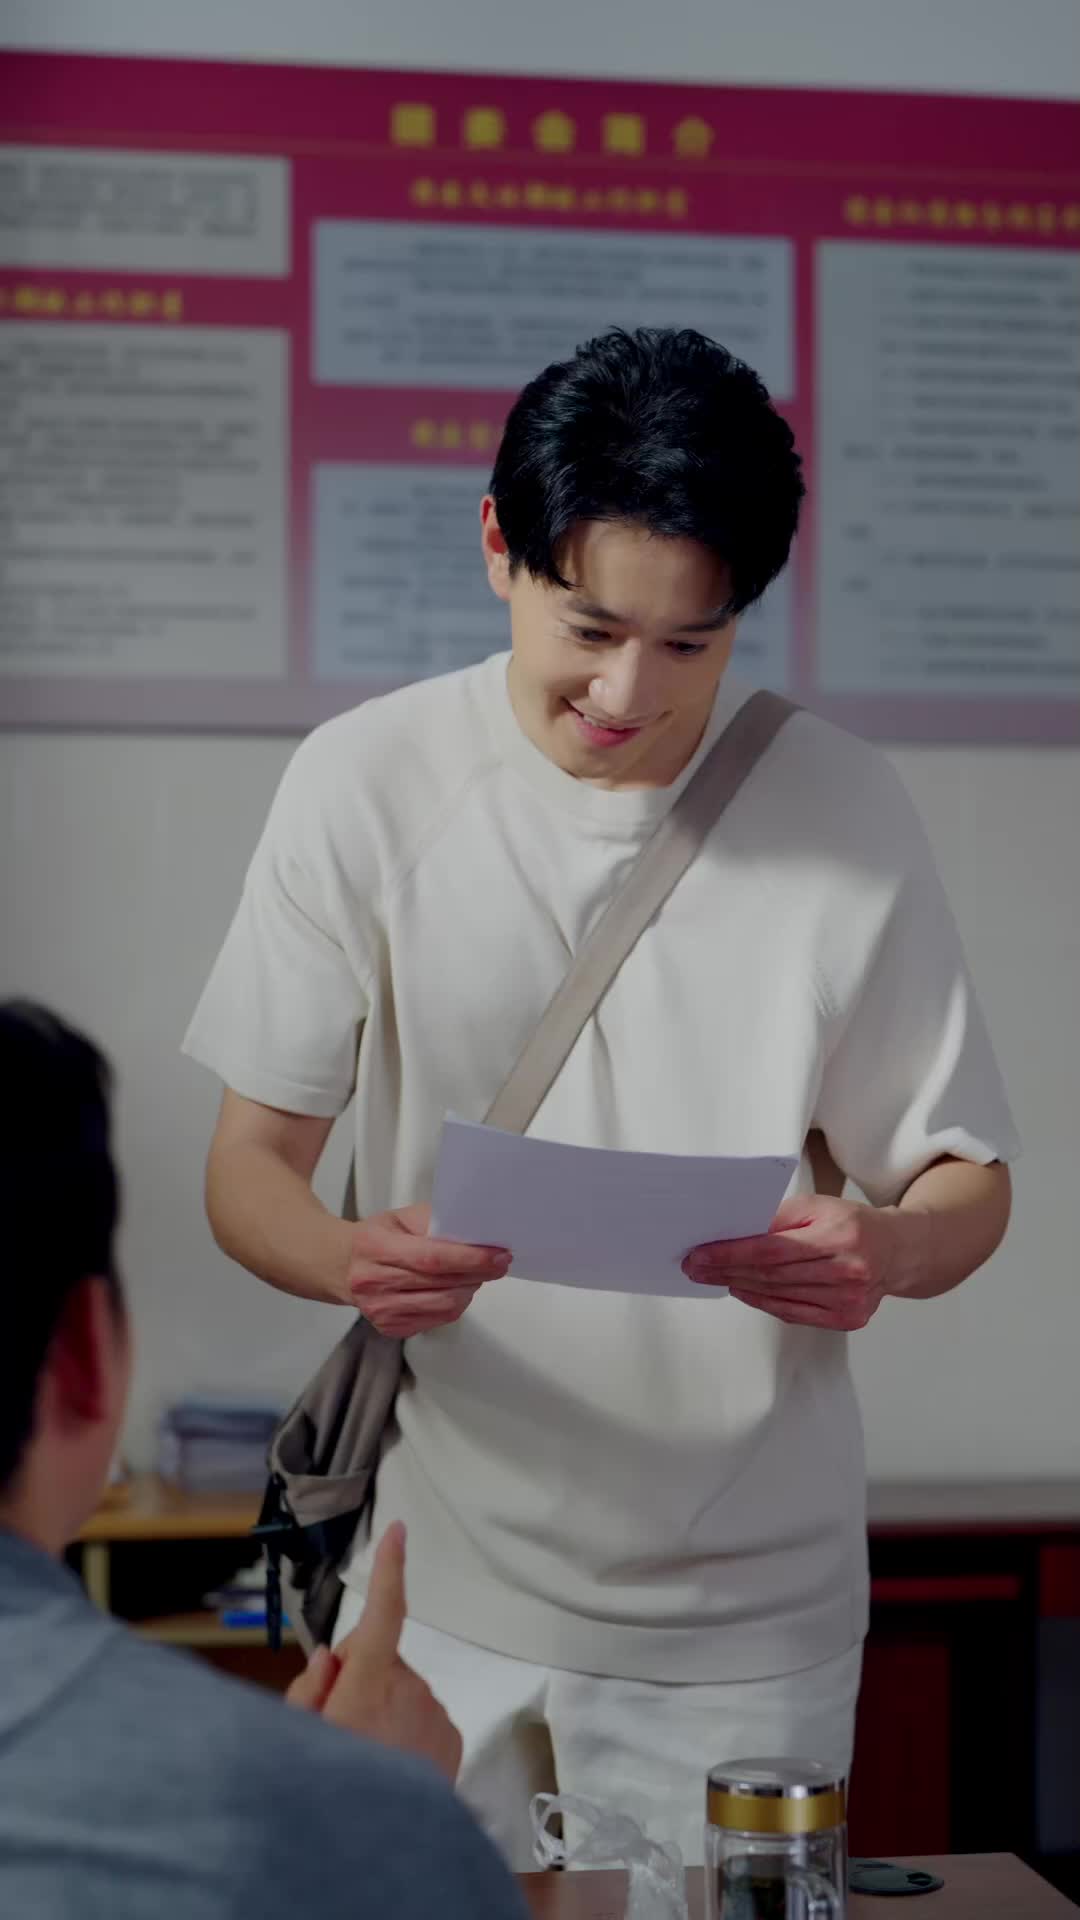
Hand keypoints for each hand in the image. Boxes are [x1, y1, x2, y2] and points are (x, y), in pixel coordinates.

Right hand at [288, 1523, 462, 1782]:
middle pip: (377, 1657)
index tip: (398, 1532)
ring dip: (381, 1707)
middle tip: (337, 1721)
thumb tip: (331, 1657)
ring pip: (398, 1688)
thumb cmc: (333, 1789)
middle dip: (357, 1675)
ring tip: (365, 1752)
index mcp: (367, 1684)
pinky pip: (421, 1714)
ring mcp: (434, 1713)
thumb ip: (311, 1689)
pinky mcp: (451, 1736)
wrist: (382, 1848)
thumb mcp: (299, 1737)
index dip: (390, 1570)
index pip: (382, 1614)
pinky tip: (391, 1762)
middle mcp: (408, 1690)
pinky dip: (405, 1728)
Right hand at [346, 1203, 510, 1335]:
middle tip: (498, 1262)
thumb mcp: (400, 1217)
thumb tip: (473, 1234)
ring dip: (469, 1289)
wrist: (342, 1266)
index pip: (431, 1258)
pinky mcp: (390, 1328)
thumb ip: (433, 1221)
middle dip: (478, 1273)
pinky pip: (437, 1320)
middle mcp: (374, 1283)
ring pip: (444, 1306)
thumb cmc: (375, 1239)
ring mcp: (381, 1311)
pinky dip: (455, 1304)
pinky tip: (455, 1289)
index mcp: (375, 1248)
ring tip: (476, 1274)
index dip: (470, 1258)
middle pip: (441, 1284)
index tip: (498, 1254)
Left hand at [682, 1193, 923, 1331]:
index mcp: (840, 1236)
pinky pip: (793, 1313)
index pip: (772, 1250)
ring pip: (779, 1296)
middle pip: (772, 1276)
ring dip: (740, 1287)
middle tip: (695, 1267)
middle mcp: (847, 1271)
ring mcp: (849, 1301)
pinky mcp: (847, 1319)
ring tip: (713, 1277)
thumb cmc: (852, 1223)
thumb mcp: (817, 1206)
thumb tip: (733, 1232)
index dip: (731, 1254)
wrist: (897, 1251)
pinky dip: (763, 1302)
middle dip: (726, 1271)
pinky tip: (742, 1290)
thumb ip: (777, 1218)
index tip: (699, 1255)